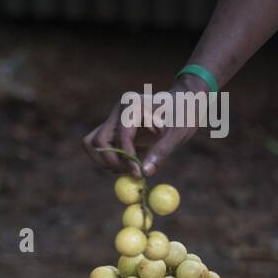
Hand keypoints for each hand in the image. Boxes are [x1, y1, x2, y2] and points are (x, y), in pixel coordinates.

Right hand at [83, 77, 204, 176]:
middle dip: (112, 162)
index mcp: (133, 106)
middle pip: (98, 142)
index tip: (138, 174)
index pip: (121, 137)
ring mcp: (113, 119)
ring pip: (92, 144)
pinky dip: (110, 158)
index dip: (127, 158)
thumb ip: (160, 153)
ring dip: (106, 161)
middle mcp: (118, 111)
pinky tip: (130, 160)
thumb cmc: (184, 114)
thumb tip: (144, 173)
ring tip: (129, 167)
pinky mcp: (113, 128)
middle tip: (132, 173)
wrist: (184, 103)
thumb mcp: (177, 133)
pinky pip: (100, 147)